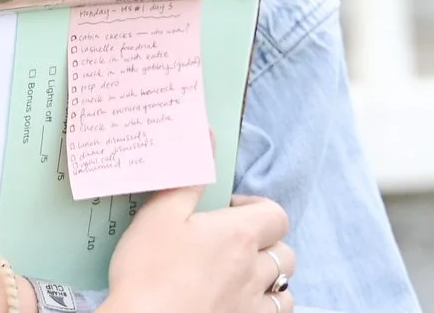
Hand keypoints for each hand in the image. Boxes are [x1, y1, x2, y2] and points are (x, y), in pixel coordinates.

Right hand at [105, 189, 296, 312]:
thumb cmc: (147, 272)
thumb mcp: (158, 215)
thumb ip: (188, 177)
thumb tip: (206, 137)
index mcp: (237, 236)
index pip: (276, 215)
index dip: (257, 209)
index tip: (230, 212)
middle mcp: (254, 271)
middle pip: (285, 253)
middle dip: (266, 244)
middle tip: (233, 245)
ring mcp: (252, 306)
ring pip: (285, 290)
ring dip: (271, 280)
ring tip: (241, 278)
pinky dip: (263, 308)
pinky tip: (239, 303)